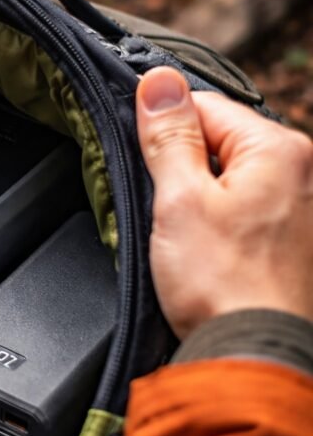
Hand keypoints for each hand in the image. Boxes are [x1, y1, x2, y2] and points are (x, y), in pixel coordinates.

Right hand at [137, 66, 312, 338]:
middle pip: (218, 143)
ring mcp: (302, 209)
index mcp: (280, 149)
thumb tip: (158, 80)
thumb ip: (168, 136)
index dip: (161, 131)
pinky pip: (244, 211)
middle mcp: (304, 172)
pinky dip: (217, 225)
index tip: (138, 161)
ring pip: (229, 180)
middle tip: (162, 211)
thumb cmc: (222, 283)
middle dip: (180, 170)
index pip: (203, 106)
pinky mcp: (293, 241)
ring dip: (196, 200)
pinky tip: (204, 255)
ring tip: (184, 240)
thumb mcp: (179, 199)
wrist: (254, 356)